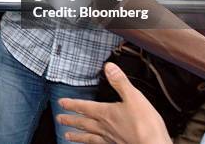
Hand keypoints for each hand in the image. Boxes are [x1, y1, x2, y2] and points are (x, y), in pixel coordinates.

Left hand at [56, 62, 170, 143]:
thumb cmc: (145, 125)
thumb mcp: (133, 97)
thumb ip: (120, 82)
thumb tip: (109, 67)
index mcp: (106, 113)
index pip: (84, 107)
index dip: (72, 104)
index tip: (61, 103)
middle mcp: (105, 127)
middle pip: (83, 123)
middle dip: (70, 120)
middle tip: (59, 119)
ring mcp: (111, 139)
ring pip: (89, 136)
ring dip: (77, 135)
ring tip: (67, 136)